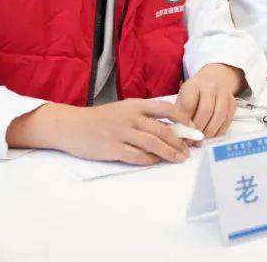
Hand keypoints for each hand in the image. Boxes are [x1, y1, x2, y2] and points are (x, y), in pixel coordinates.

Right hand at [7, 99, 193, 165]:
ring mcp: (121, 133)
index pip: (166, 108)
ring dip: (170, 152)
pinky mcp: (113, 149)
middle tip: (190, 150)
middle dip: (180, 141)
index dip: (183, 119)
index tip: (193, 129)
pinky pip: (137, 156)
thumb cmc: (101, 118)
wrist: (72, 126)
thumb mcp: (124, 110)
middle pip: (163, 129)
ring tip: (180, 158)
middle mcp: (130, 117)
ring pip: (153, 143)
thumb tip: (171, 128)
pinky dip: (150, 160)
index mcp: (135, 105)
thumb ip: (144, 116)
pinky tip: (156, 162)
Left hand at [176, 64, 243, 137]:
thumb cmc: (194, 94)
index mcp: (193, 85)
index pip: (189, 104)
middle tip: (192, 141)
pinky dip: (219, 131)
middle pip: (206, 110)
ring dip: (210, 131)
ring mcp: (224, 93)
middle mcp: (210, 87)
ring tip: (202, 140)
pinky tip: (211, 136)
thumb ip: (180, 113)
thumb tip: (180, 134)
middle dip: (198, 129)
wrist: (214, 79)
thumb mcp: (183, 98)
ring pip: (219, 115)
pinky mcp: (233, 102)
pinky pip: (228, 119)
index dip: (185, 122)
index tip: (183, 133)